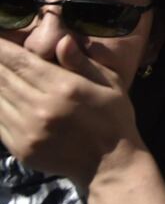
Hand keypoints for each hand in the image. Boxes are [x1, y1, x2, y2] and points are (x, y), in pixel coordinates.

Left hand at [0, 36, 143, 188]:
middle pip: (4, 77)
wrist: (110, 163)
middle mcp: (41, 107)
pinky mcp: (20, 148)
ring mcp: (28, 130)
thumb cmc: (114, 118)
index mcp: (64, 88)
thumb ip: (82, 63)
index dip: (1, 48)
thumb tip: (62, 40)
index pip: (21, 62)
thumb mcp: (109, 83)